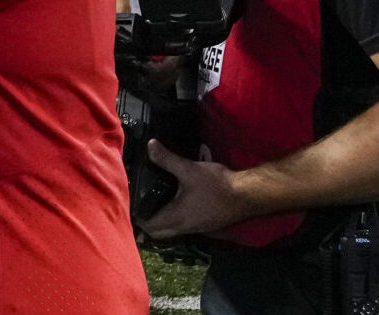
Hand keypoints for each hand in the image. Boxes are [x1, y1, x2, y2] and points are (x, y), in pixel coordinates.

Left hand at [138, 140, 256, 238]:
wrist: (249, 195)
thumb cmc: (219, 185)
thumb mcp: (189, 169)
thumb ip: (167, 159)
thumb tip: (150, 146)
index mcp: (177, 218)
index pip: (149, 226)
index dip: (137, 217)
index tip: (130, 204)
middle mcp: (185, 227)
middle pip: (158, 233)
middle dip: (146, 223)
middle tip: (139, 205)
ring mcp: (197, 228)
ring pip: (172, 231)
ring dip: (161, 222)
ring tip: (152, 203)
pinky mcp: (206, 224)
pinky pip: (183, 227)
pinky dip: (174, 219)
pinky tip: (174, 203)